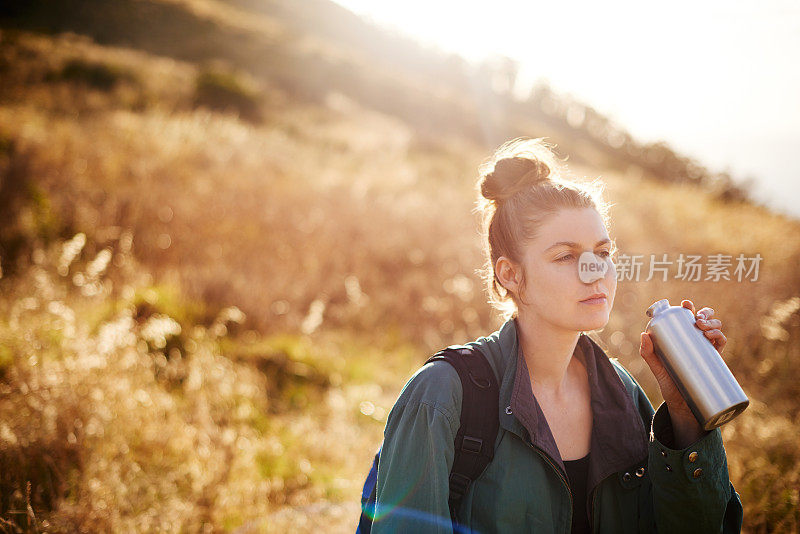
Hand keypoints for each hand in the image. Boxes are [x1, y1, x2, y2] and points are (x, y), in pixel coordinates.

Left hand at [639, 300, 723, 445]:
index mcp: (681, 337)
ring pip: (714, 327)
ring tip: (703, 327)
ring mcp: (706, 348)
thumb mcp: (656, 367)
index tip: (685, 304)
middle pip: (704, 318)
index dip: (689, 307)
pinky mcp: (715, 359)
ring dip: (712, 322)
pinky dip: (720, 335)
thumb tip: (644, 334)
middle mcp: (695, 340)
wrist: (682, 404)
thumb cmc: (668, 382)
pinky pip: (721, 342)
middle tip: (696, 319)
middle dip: (703, 312)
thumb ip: (647, 353)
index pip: (686, 317)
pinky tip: (713, 336)